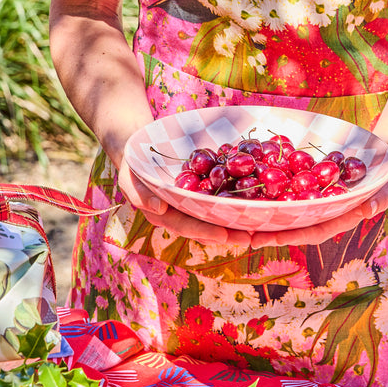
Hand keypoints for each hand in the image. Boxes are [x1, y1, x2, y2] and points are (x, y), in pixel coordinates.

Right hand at [117, 155, 252, 246]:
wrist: (140, 149)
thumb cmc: (133, 166)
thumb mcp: (129, 179)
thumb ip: (140, 194)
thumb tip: (160, 208)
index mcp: (165, 216)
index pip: (187, 226)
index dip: (206, 231)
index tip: (225, 236)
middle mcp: (182, 212)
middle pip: (207, 226)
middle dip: (228, 232)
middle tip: (251, 237)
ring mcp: (193, 202)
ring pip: (216, 214)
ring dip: (235, 220)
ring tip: (258, 224)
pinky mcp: (202, 188)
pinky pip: (219, 193)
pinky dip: (235, 198)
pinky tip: (254, 198)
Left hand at [247, 169, 387, 248]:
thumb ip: (381, 197)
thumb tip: (367, 209)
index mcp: (341, 217)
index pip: (313, 230)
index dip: (290, 234)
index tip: (268, 238)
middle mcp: (325, 209)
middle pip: (294, 221)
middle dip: (269, 227)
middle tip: (242, 231)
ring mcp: (318, 193)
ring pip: (289, 204)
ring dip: (267, 208)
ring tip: (240, 211)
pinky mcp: (312, 176)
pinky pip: (291, 180)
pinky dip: (274, 182)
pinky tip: (252, 177)